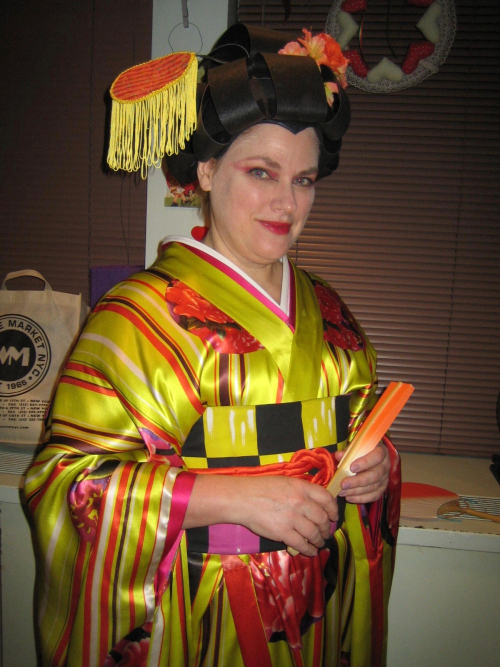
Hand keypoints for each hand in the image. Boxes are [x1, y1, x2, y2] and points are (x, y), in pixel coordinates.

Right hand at [184, 474, 337, 556]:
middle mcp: (300, 502)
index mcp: (301, 487)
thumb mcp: (284, 482)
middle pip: (322, 518)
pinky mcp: (283, 533)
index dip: (333, 509)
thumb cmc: (261, 488)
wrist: (242, 499)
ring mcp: (292, 518)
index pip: (326, 498)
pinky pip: (302, 544)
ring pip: (314, 533)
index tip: (333, 516)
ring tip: (319, 542)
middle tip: (326, 532)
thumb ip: (301, 490)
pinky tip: (311, 551)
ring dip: (319, 540)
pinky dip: (310, 549)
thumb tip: (315, 501)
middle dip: (327, 527)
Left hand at [334, 442, 389, 503]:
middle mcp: (385, 466)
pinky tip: (349, 498)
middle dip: (358, 481)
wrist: (371, 457)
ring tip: (342, 492)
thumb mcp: (355, 447)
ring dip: (356, 491)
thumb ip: (348, 452)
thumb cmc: (361, 451)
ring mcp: (385, 478)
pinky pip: (373, 496)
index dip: (365, 462)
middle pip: (374, 475)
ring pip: (373, 487)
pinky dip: (360, 498)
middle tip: (343, 484)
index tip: (351, 468)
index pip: (377, 456)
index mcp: (381, 452)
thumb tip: (339, 455)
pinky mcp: (382, 489)